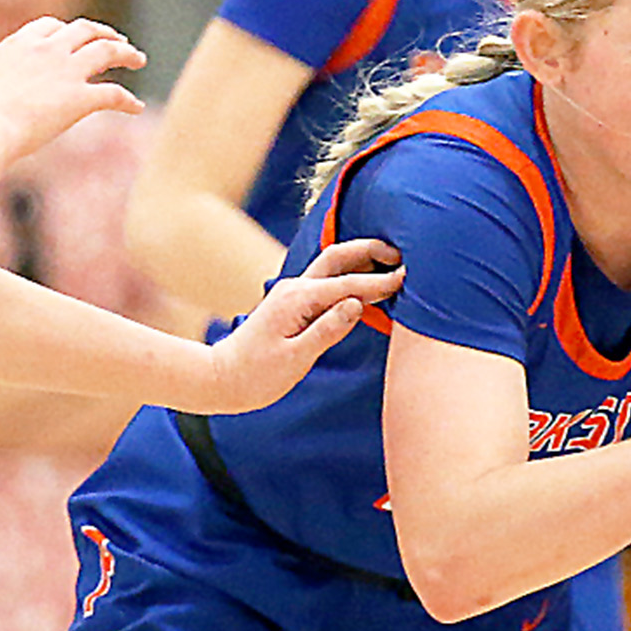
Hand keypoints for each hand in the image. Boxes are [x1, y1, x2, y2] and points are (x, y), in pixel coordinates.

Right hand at [0, 14, 144, 157]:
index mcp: (21, 43)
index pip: (50, 26)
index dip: (65, 30)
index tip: (73, 38)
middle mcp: (48, 50)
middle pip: (85, 30)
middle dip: (103, 33)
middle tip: (116, 41)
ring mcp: (66, 72)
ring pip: (108, 52)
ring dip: (126, 54)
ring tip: (138, 59)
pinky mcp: (80, 98)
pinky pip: (113, 94)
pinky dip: (128, 101)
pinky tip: (136, 107)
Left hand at [195, 238, 403, 411]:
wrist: (222, 378)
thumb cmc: (257, 375)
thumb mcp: (295, 358)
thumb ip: (327, 331)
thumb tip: (356, 305)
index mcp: (297, 300)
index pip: (348, 286)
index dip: (380, 283)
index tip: (408, 278)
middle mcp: (295, 289)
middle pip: (337, 258)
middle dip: (369, 251)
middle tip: (401, 255)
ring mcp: (292, 293)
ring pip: (331, 264)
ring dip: (360, 258)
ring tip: (390, 260)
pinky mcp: (292, 302)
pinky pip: (326, 280)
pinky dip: (349, 274)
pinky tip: (364, 280)